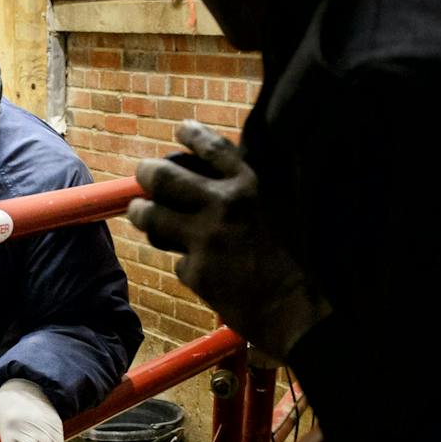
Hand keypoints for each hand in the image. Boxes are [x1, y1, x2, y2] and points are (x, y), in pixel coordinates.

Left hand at [128, 121, 329, 359]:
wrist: (300, 310)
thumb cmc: (300, 259)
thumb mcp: (282, 209)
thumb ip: (250, 192)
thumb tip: (217, 177)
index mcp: (250, 185)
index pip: (211, 148)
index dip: (191, 135)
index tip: (181, 130)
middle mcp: (224, 205)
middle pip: (163, 176)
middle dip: (146, 173)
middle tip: (143, 174)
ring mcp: (206, 239)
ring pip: (151, 216)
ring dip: (141, 213)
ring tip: (140, 212)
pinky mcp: (196, 272)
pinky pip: (176, 260)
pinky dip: (185, 262)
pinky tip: (200, 268)